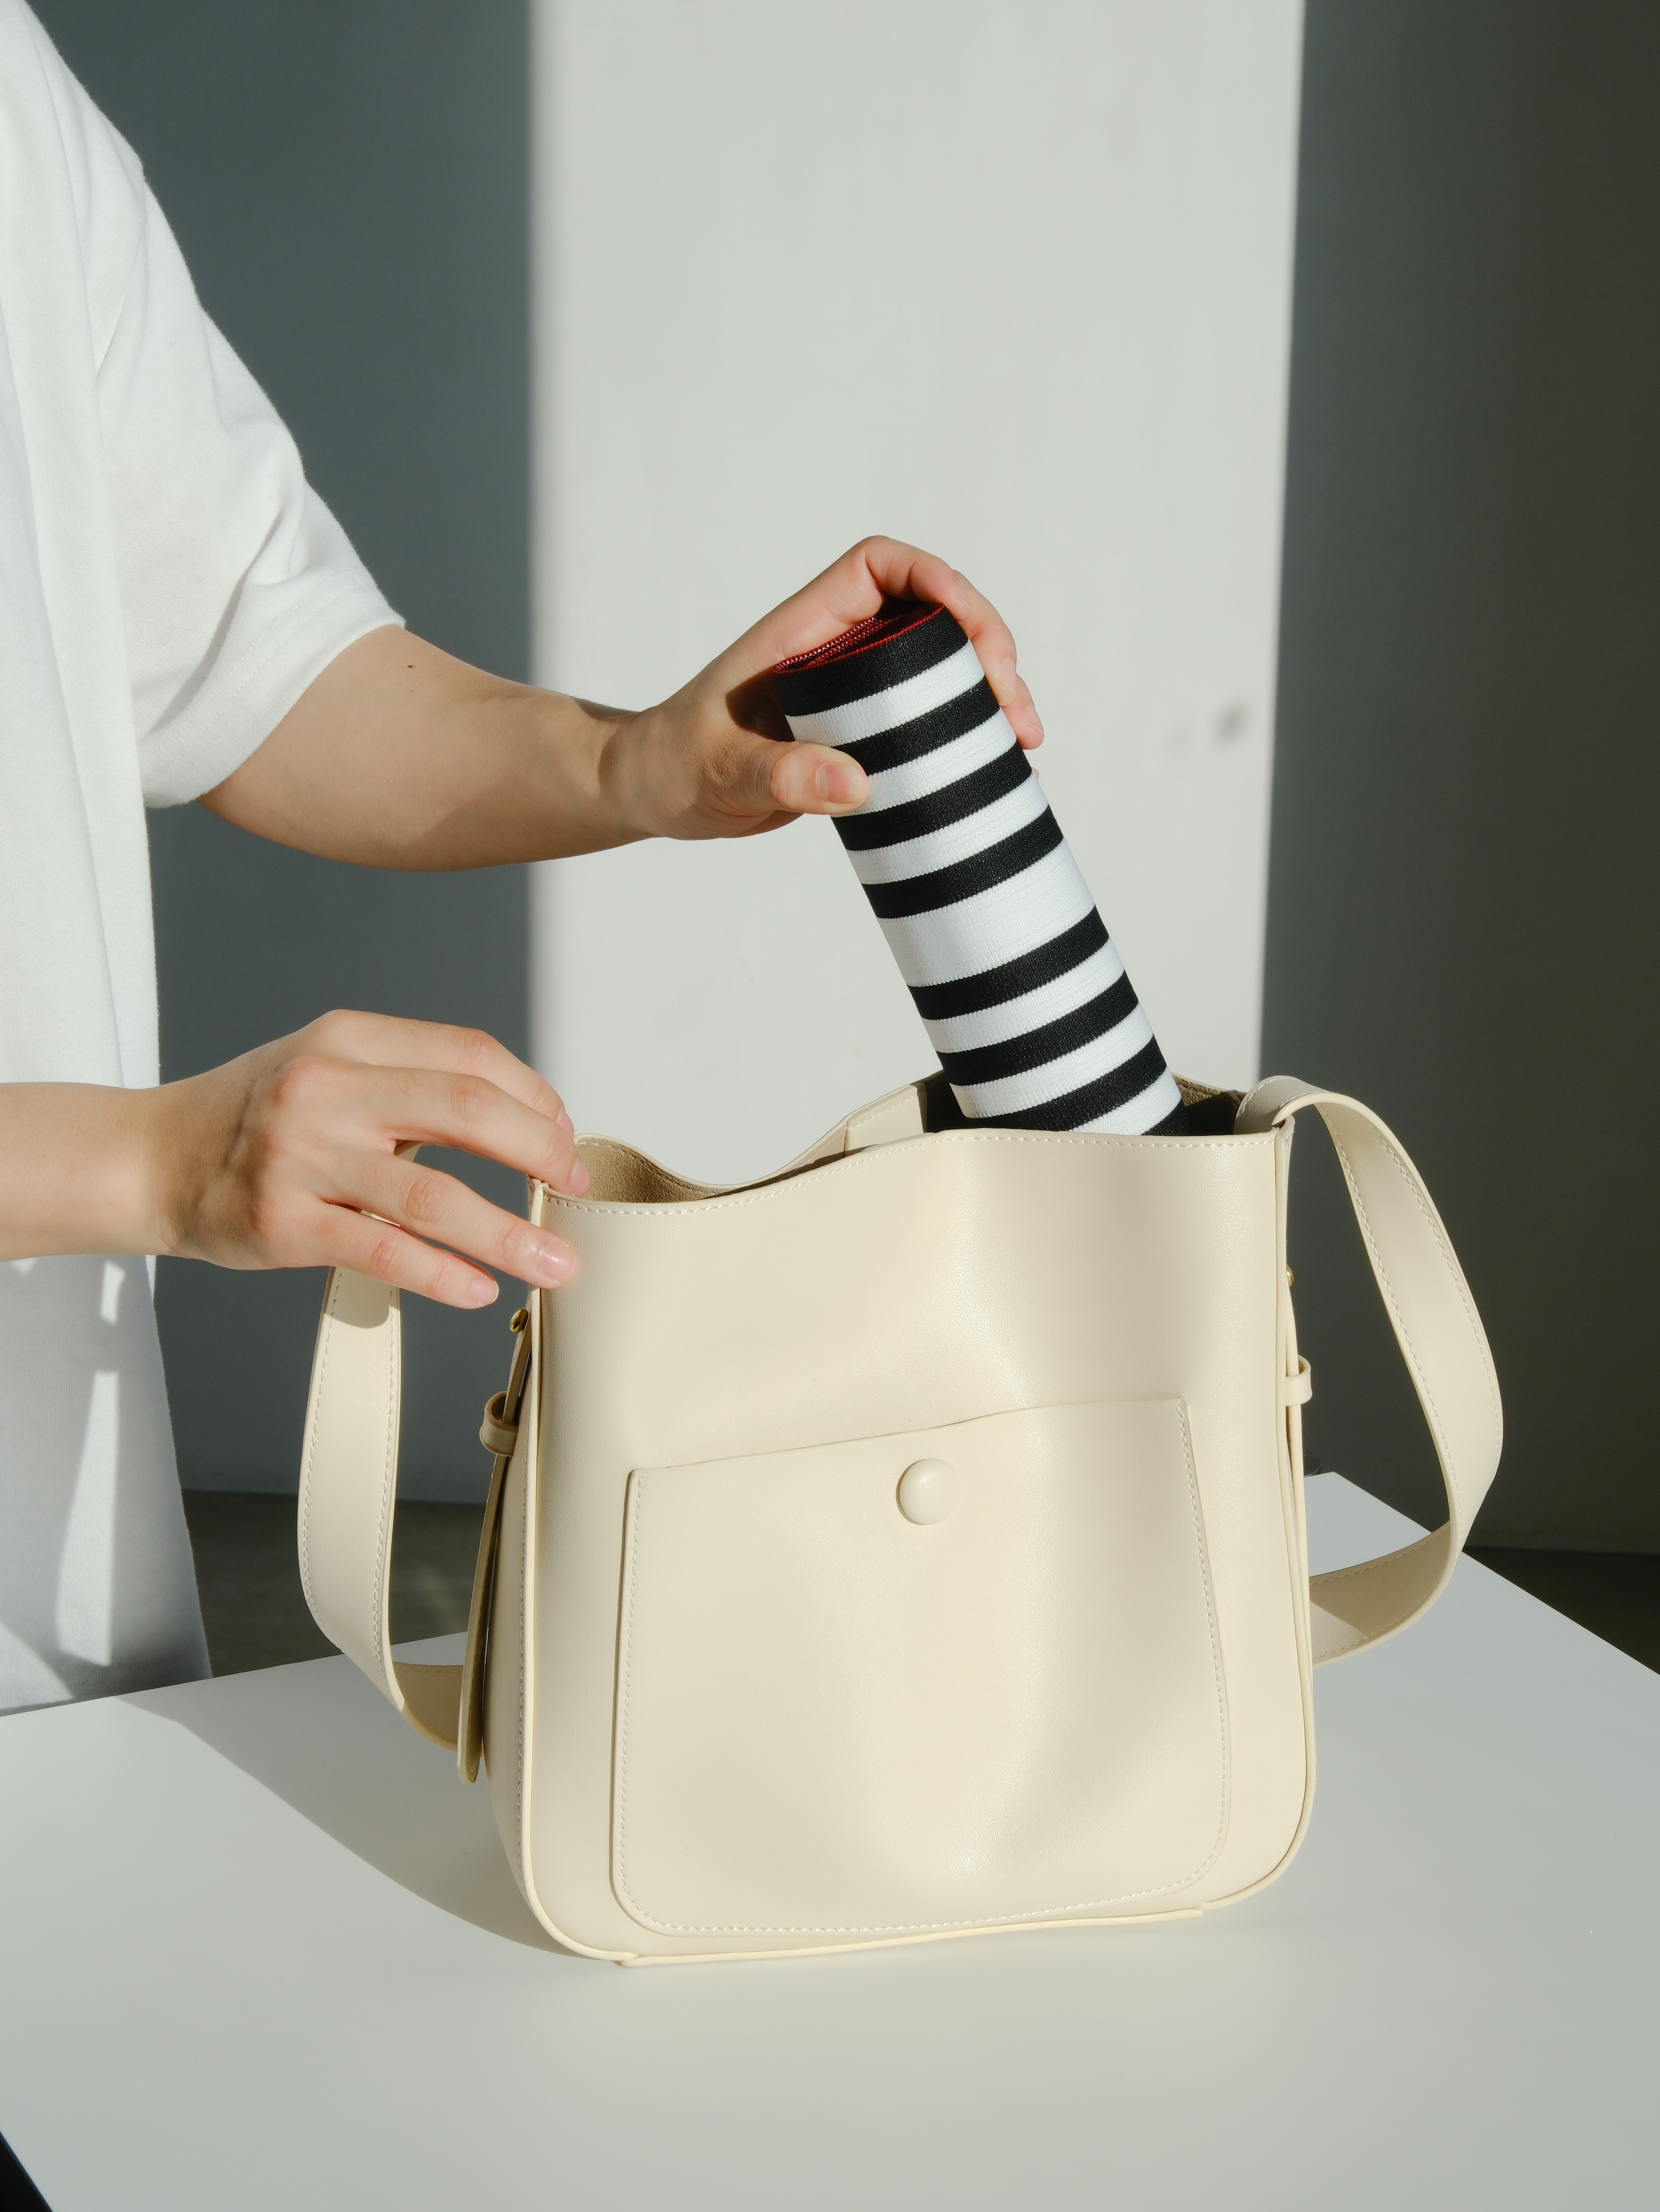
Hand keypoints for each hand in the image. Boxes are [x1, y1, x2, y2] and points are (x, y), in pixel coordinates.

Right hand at [143, 1011, 586, 1307]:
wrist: (149, 1157)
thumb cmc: (253, 1118)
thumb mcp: (330, 1066)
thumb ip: (411, 1079)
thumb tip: (524, 1118)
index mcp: (349, 1040)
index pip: (470, 1056)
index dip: (534, 1098)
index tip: (565, 1137)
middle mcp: (327, 1088)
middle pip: (467, 1111)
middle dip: (540, 1153)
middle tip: (578, 1188)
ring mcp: (303, 1157)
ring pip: (433, 1195)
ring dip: (508, 1234)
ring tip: (557, 1263)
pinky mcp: (283, 1222)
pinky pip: (382, 1250)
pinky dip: (442, 1272)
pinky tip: (481, 1289)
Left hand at [599, 536, 1044, 842]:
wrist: (653, 792)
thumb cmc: (671, 767)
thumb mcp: (718, 773)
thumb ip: (777, 775)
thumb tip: (852, 784)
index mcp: (802, 630)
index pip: (880, 567)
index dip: (935, 581)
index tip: (973, 633)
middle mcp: (834, 650)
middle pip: (931, 618)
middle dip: (986, 651)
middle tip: (1015, 715)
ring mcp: (851, 692)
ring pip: (938, 671)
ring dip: (986, 696)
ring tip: (1022, 743)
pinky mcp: (858, 734)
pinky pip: (924, 720)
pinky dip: (963, 737)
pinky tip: (991, 770)